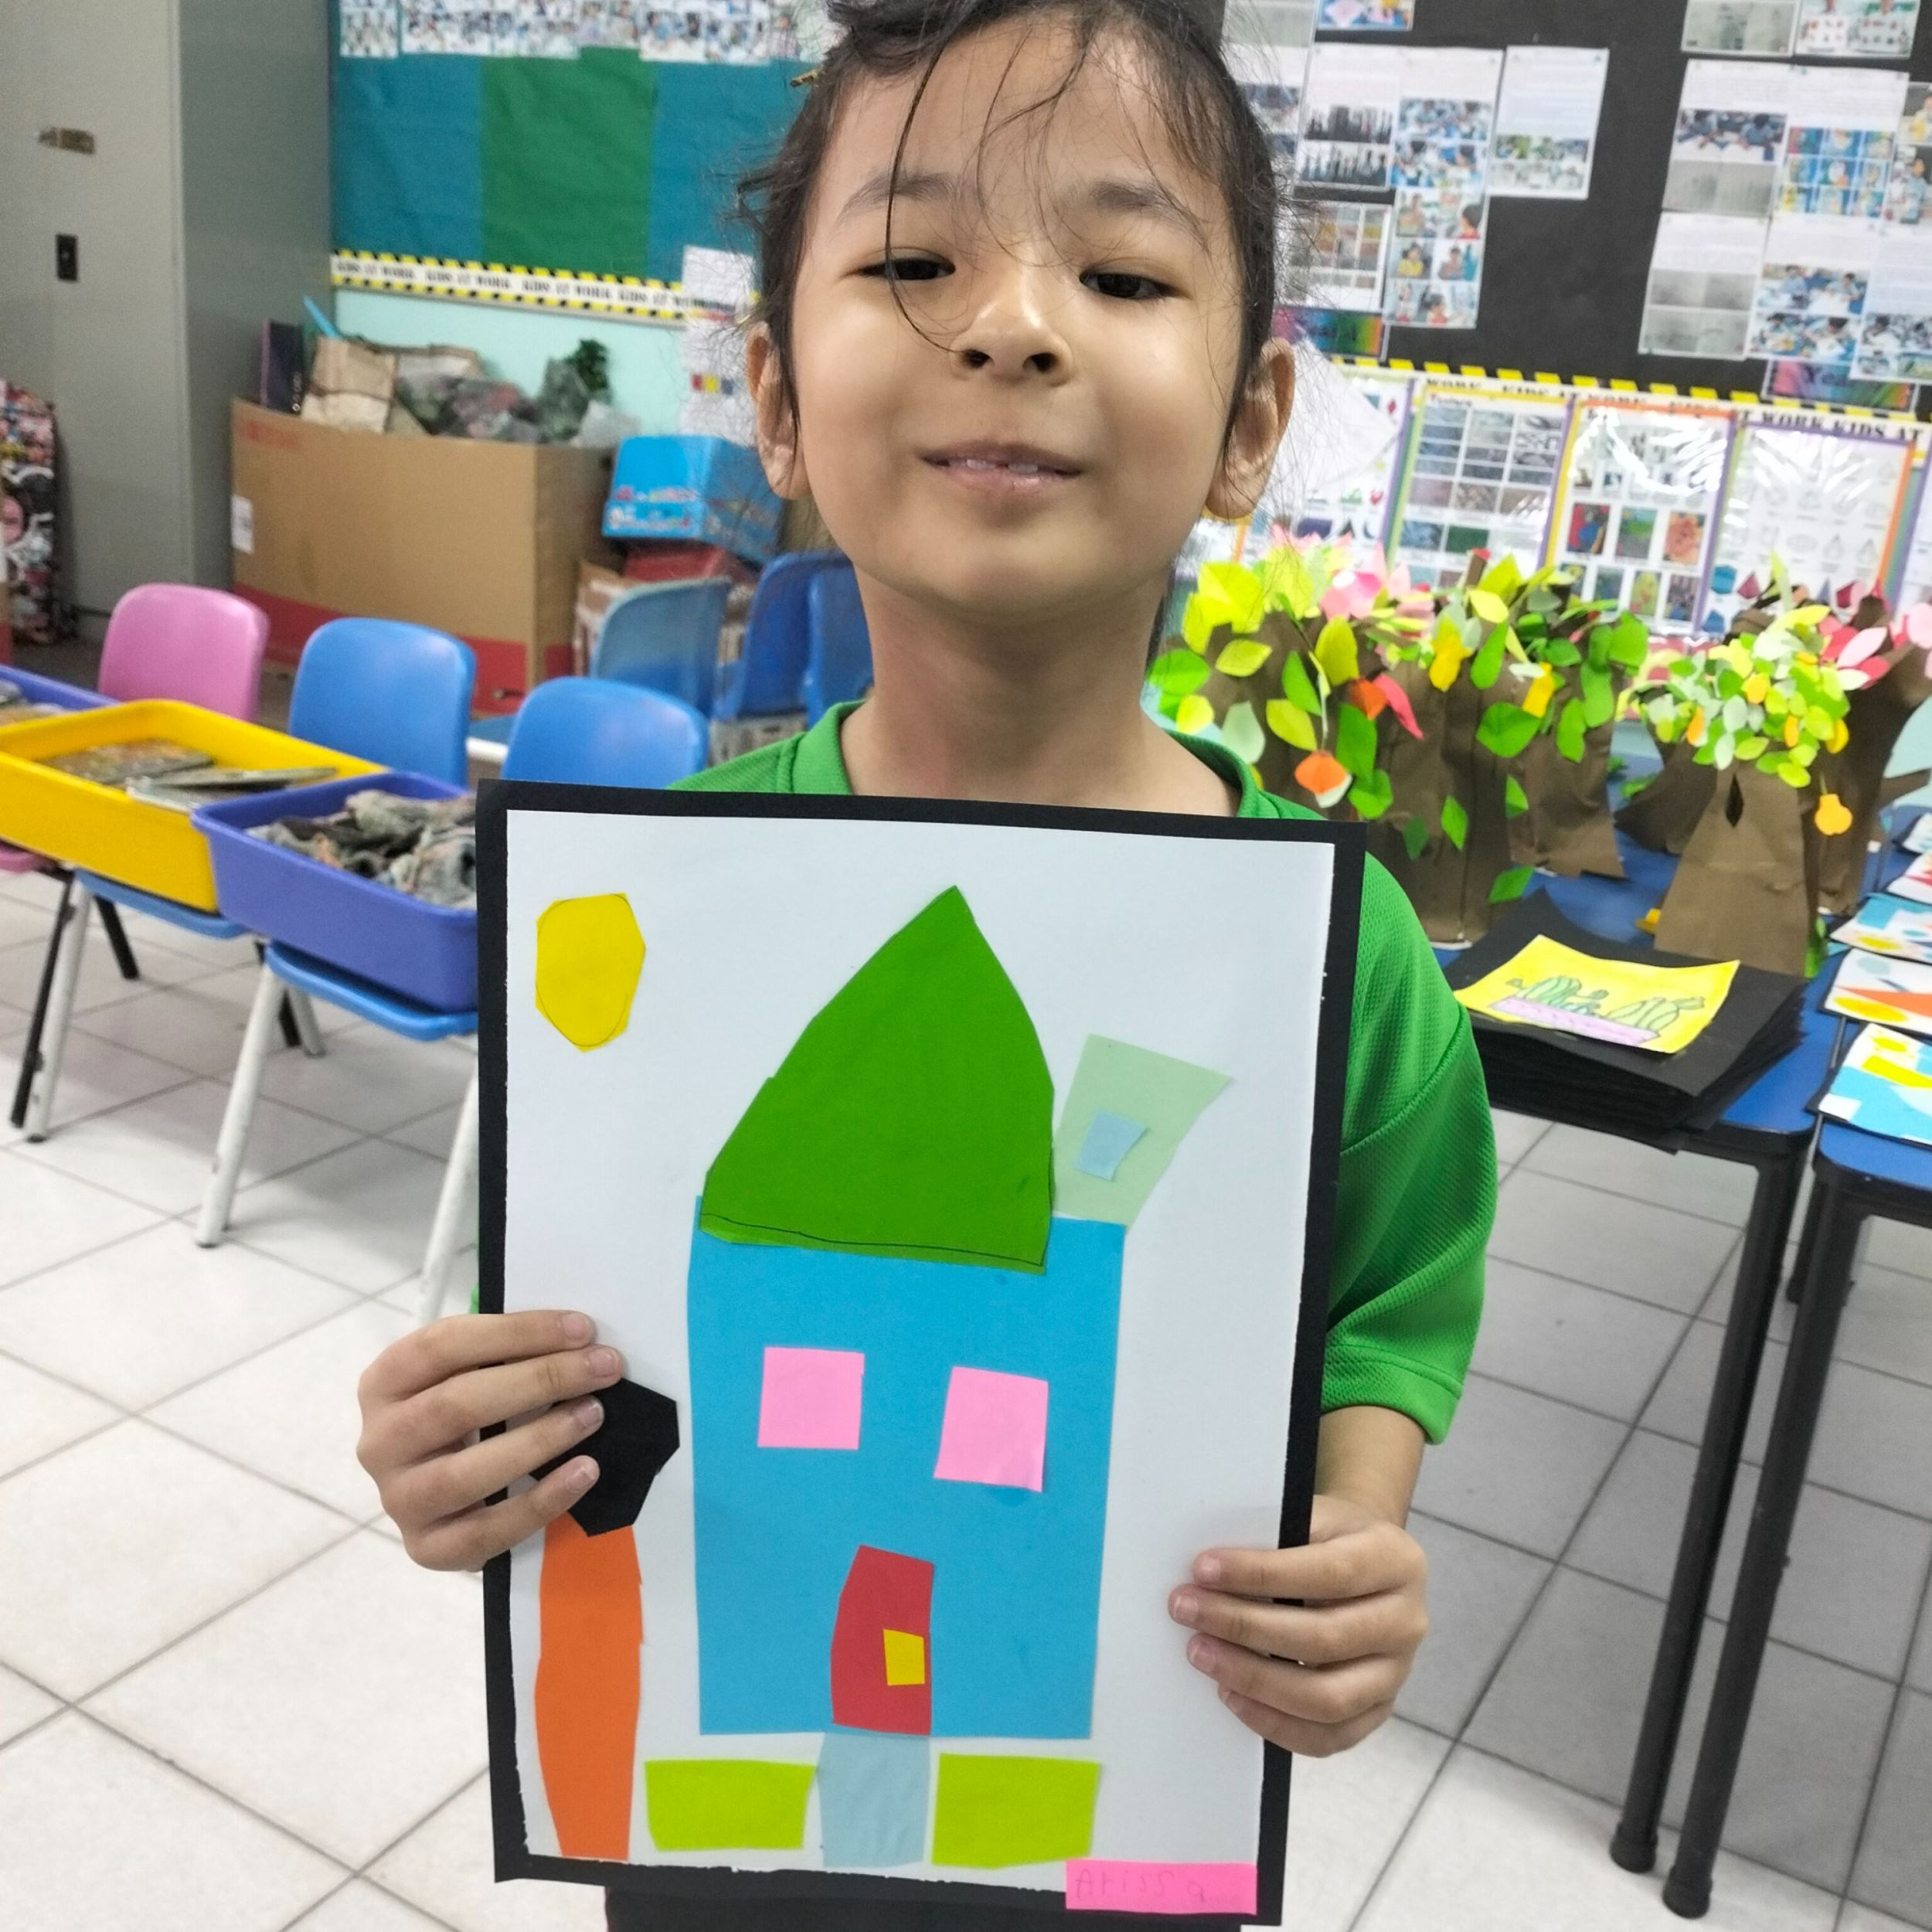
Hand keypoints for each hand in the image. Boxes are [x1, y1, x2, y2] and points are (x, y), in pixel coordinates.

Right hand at [356, 1311, 625, 1570]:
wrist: (440, 1493)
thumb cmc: (465, 1413)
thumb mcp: (469, 1372)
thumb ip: (506, 1353)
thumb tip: (576, 1337)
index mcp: (384, 1383)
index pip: (443, 1346)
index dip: (516, 1332)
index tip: (581, 1328)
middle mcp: (380, 1442)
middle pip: (457, 1404)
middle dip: (541, 1379)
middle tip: (603, 1368)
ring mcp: (399, 1500)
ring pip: (465, 1473)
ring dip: (539, 1439)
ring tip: (593, 1415)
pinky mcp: (427, 1548)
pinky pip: (485, 1533)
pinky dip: (540, 1502)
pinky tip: (584, 1472)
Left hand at [1168, 1493, 1427, 1756]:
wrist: (1365, 1563)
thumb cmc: (1326, 1537)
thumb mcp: (1313, 1515)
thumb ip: (1276, 1537)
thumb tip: (1209, 1571)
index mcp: (1396, 1561)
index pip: (1329, 1573)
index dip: (1262, 1574)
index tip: (1203, 1569)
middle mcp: (1407, 1622)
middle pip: (1323, 1639)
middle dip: (1244, 1626)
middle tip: (1187, 1611)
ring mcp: (1396, 1674)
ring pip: (1326, 1698)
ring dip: (1253, 1679)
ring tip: (1200, 1653)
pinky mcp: (1377, 1712)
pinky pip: (1326, 1738)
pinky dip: (1273, 1723)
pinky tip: (1230, 1694)